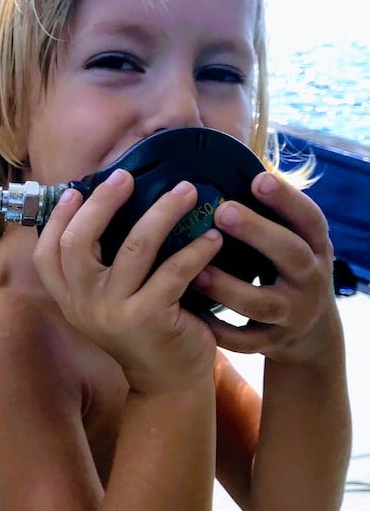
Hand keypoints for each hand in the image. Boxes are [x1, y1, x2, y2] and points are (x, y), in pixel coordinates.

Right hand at [34, 169, 222, 393]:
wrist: (167, 382)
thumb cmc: (144, 329)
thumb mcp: (109, 301)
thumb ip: (100, 265)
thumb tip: (106, 203)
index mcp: (69, 298)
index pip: (46, 252)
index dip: (57, 218)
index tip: (77, 190)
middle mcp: (84, 305)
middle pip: (79, 242)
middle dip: (103, 202)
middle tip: (127, 177)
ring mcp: (114, 313)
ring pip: (135, 247)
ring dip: (164, 212)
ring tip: (187, 191)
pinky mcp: (149, 318)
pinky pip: (174, 271)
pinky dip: (196, 249)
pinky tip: (213, 236)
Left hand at [193, 172, 339, 361]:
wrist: (311, 335)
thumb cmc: (288, 272)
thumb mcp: (294, 243)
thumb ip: (272, 217)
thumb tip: (232, 167)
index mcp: (316, 248)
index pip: (309, 220)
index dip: (287, 200)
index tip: (258, 178)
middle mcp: (310, 280)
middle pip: (290, 255)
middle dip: (259, 233)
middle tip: (222, 211)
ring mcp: (292, 315)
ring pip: (262, 303)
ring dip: (229, 287)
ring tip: (197, 271)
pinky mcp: (272, 343)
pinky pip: (244, 341)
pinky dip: (219, 331)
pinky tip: (193, 317)